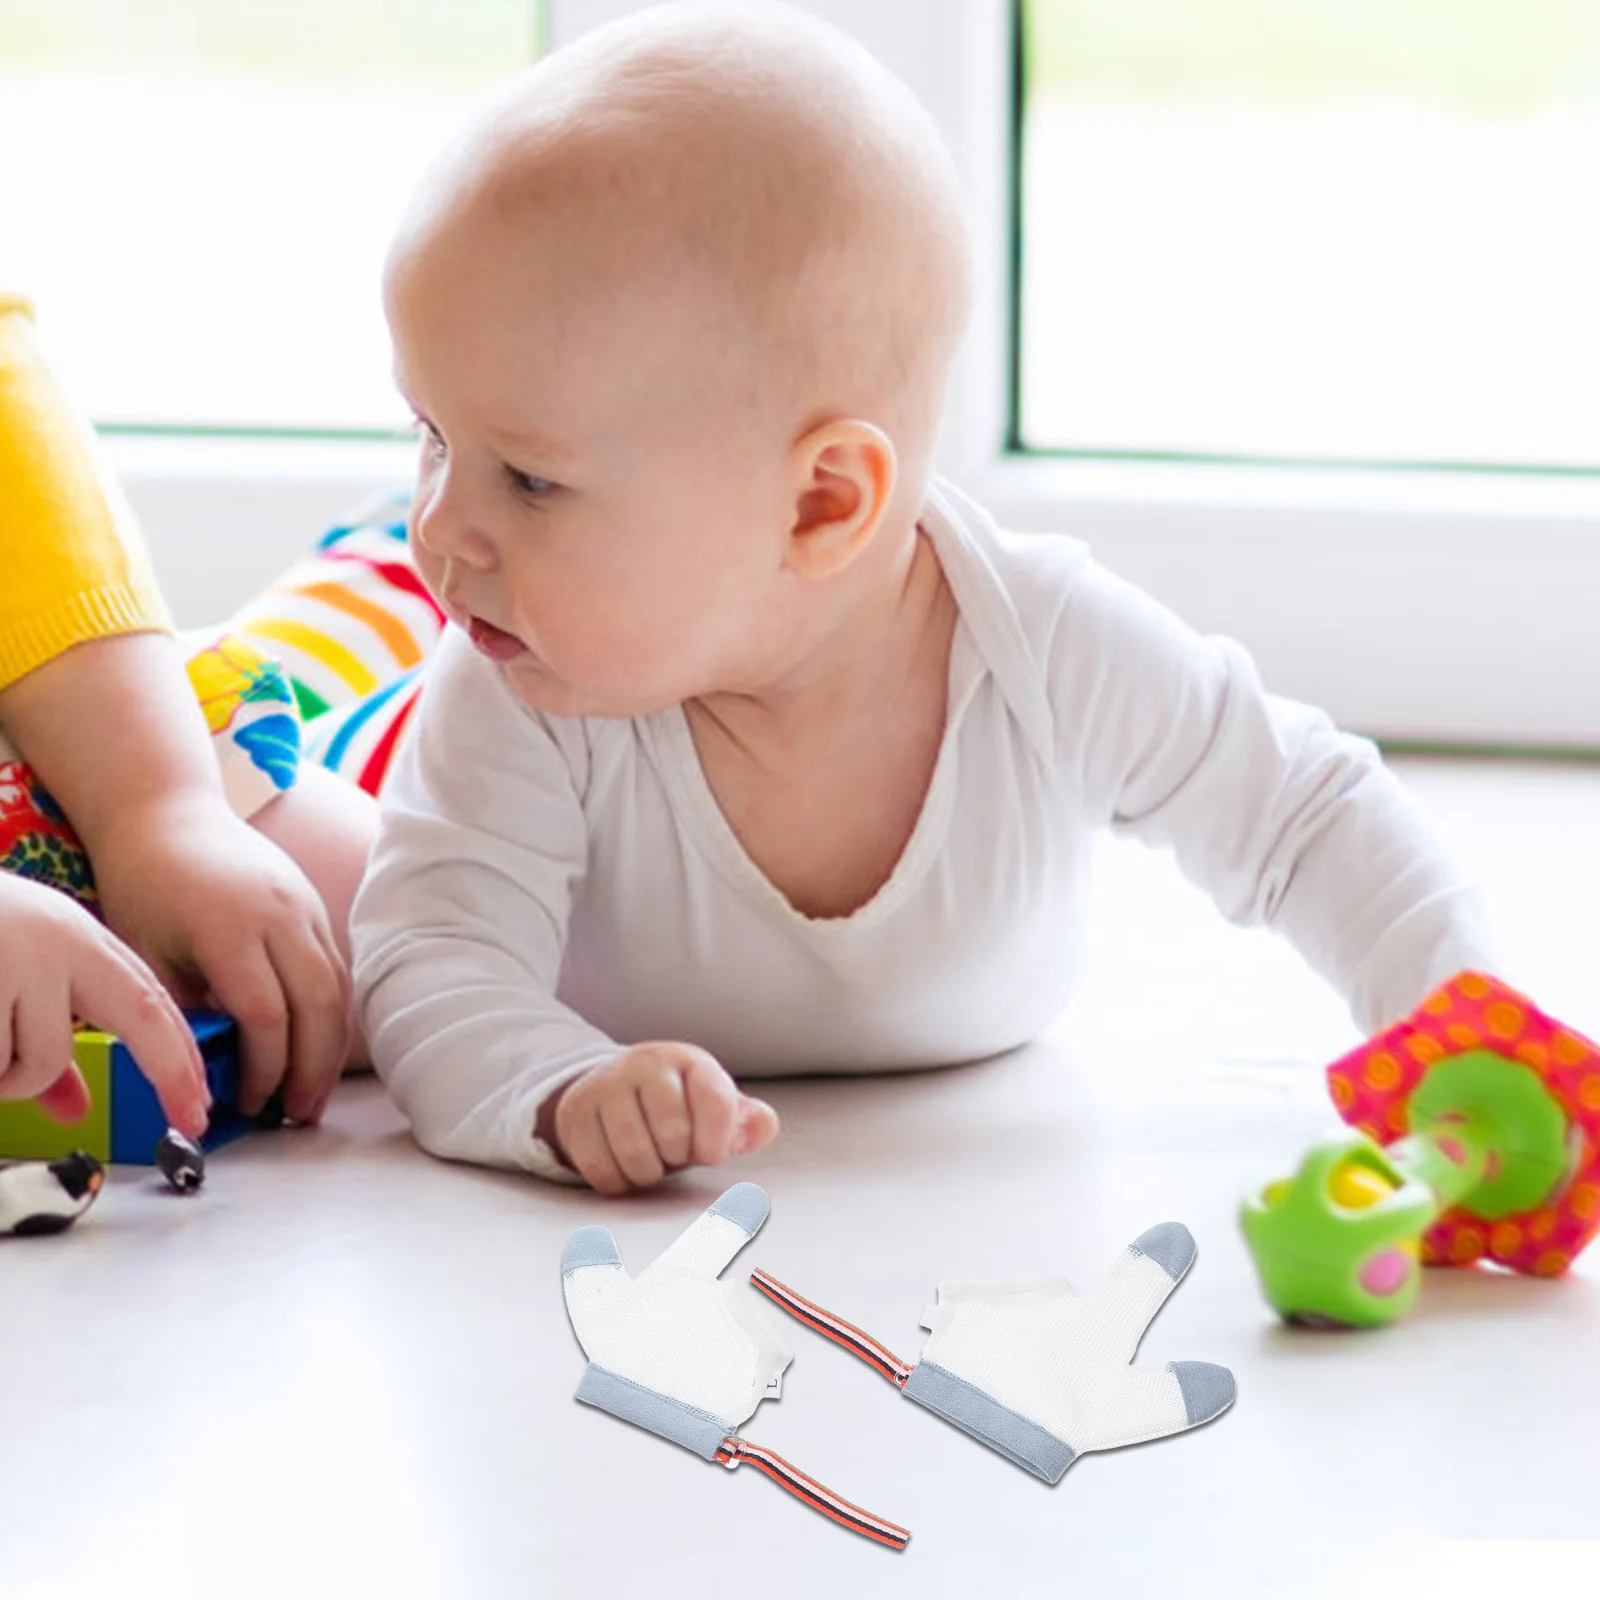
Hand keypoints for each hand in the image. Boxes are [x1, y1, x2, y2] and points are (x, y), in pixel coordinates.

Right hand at [0, 873, 209, 1134]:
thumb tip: (74, 1108)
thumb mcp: (11, 974)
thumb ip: (42, 1038)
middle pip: (142, 1015)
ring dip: (4, 1078)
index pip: (150, 998)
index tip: (201, 1107)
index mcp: (75, 938)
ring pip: (38, 1064)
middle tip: (191, 1119)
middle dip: (173, 1071)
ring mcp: (14, 959)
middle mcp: (59, 940)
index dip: (181, 1055)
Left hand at [90, 791, 348, 1122]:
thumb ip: (184, 1008)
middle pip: (318, 1005)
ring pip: (338, 989)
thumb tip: (212, 1071)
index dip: (265, 1068)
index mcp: (232, 928)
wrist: (170, 815)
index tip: (250, 1103)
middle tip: (299, 1114)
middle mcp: (281, 916)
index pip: (268, 1015)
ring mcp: (306, 907)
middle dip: (313, 1068)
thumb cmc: (146, 884)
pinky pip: (336, 968)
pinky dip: (332, 1014)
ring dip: (331, 1047)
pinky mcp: (316, 906)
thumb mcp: (146, 952)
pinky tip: (317, 1047)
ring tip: (314, 1092)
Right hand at [544, 1042, 778, 1194]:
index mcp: (688, 1061)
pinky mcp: (575, 1115)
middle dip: (678, 1157)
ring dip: (649, 1172)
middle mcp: (645, 1064)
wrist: (614, 1093)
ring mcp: (605, 1086)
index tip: (710, 1152)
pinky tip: (624, 1164)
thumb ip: (747, 1122)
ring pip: (635, 1155)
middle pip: (673, 1134)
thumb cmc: (678, 1108)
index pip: (715, 1102)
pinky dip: (619, 1181)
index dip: (717, 1141)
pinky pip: (602, 1170)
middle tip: (673, 1150)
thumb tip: (763, 1126)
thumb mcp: (716, 1110)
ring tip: (651, 1158)